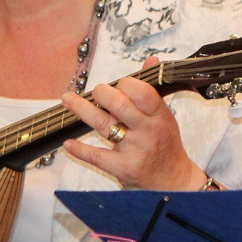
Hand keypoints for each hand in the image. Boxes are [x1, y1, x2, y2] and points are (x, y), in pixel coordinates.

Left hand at [61, 55, 207, 190]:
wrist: (172, 182)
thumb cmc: (166, 144)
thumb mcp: (165, 116)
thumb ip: (153, 90)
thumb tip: (151, 60)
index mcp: (160, 116)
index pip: (142, 92)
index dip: (126, 83)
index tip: (118, 83)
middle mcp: (148, 131)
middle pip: (120, 105)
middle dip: (102, 93)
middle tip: (96, 91)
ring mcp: (135, 150)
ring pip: (104, 125)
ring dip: (82, 110)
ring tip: (69, 100)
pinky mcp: (123, 168)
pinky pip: (96, 156)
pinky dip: (80, 149)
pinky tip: (69, 143)